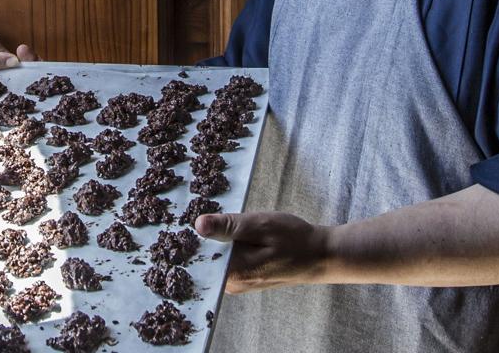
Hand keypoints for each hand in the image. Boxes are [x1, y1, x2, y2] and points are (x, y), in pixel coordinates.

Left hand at [196, 212, 332, 292]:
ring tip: (212, 222)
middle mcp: (232, 284)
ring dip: (211, 242)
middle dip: (198, 239)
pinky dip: (221, 247)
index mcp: (234, 272)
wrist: (319, 256)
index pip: (196, 259)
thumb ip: (228, 226)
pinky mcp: (243, 279)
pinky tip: (224, 233)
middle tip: (194, 215)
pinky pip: (223, 263)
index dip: (186, 240)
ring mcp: (238, 284)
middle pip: (202, 260)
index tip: (179, 225)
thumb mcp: (260, 224)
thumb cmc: (293, 238)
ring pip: (213, 261)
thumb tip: (198, 225)